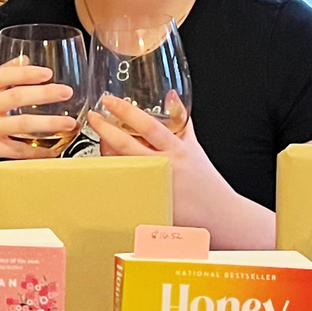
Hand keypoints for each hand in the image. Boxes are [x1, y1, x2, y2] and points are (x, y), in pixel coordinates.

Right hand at [0, 59, 77, 181]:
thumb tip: (23, 60)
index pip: (1, 76)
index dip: (25, 73)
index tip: (47, 72)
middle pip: (16, 97)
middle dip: (45, 93)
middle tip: (65, 92)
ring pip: (22, 124)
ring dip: (49, 123)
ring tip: (69, 123)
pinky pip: (20, 150)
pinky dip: (39, 151)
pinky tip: (54, 149)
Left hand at [88, 93, 244, 235]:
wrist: (218, 214)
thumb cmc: (205, 181)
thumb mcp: (194, 147)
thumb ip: (181, 122)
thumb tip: (171, 96)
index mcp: (177, 150)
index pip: (149, 126)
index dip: (126, 112)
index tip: (109, 101)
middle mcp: (164, 167)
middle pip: (127, 146)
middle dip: (106, 130)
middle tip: (93, 118)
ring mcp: (152, 186)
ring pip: (120, 166)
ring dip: (105, 153)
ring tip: (101, 142)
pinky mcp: (147, 203)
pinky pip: (122, 188)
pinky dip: (112, 176)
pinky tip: (105, 169)